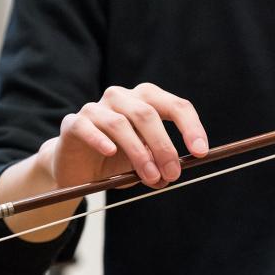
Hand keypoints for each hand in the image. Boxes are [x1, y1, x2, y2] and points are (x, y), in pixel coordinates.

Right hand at [39, 83, 209, 189]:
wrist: (77, 169)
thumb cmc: (115, 161)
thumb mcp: (144, 165)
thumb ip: (159, 166)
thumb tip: (170, 175)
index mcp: (146, 101)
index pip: (175, 106)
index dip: (191, 127)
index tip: (201, 152)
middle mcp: (121, 98)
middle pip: (148, 113)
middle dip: (164, 146)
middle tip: (173, 173)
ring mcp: (95, 108)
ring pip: (121, 123)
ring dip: (139, 152)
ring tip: (149, 177)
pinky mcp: (74, 123)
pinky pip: (88, 127)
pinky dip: (101, 139)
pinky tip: (111, 153)